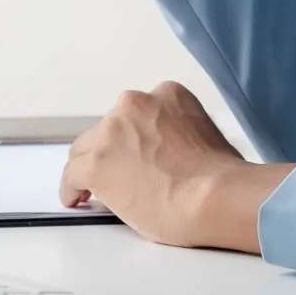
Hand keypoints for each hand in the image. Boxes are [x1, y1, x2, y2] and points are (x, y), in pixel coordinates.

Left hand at [58, 82, 294, 252]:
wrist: (216, 196)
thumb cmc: (223, 175)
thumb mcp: (206, 134)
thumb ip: (182, 135)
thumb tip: (175, 158)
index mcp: (167, 94)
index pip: (136, 114)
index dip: (134, 138)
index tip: (138, 156)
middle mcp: (134, 105)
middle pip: (107, 129)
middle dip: (112, 151)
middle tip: (123, 178)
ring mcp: (111, 133)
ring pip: (86, 150)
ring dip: (93, 168)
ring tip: (98, 191)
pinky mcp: (95, 164)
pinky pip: (71, 176)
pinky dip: (72, 188)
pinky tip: (77, 200)